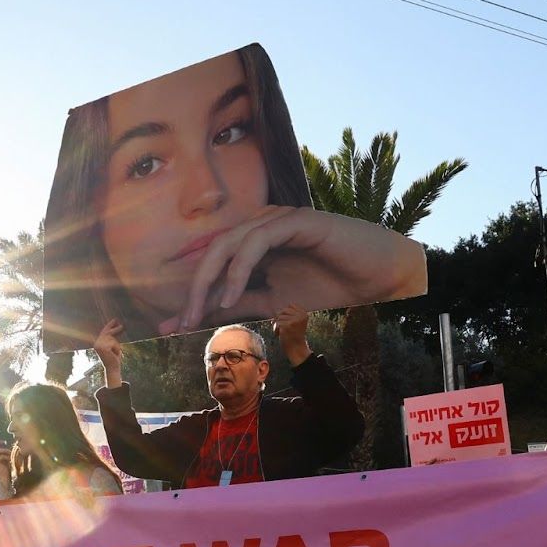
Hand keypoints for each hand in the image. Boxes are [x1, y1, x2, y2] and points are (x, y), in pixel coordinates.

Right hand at [0, 431, 12, 484]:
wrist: (4, 477)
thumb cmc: (5, 466)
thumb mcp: (3, 456)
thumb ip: (2, 449)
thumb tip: (4, 441)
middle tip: (4, 441)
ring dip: (5, 450)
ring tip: (11, 453)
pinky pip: (0, 456)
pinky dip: (6, 456)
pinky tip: (10, 459)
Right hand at [92, 319, 124, 386]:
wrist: (112, 369)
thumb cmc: (114, 359)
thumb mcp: (114, 347)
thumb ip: (113, 338)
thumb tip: (118, 327)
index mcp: (97, 343)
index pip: (104, 331)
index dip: (110, 325)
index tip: (115, 320)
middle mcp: (97, 343)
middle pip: (107, 333)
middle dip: (115, 329)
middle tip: (122, 325)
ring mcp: (99, 345)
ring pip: (113, 339)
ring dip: (117, 346)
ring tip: (115, 353)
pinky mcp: (104, 348)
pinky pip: (114, 343)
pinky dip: (117, 348)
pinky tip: (114, 354)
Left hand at [163, 208, 426, 335]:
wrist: (377, 277)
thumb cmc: (330, 285)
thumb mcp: (275, 303)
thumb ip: (240, 303)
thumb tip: (200, 316)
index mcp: (254, 243)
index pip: (213, 265)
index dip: (191, 295)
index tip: (170, 327)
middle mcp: (261, 225)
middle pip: (213, 252)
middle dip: (194, 288)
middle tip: (182, 321)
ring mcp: (278, 219)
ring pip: (229, 243)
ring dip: (211, 280)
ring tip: (203, 313)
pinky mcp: (296, 219)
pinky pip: (256, 240)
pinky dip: (239, 268)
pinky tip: (231, 295)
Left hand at [272, 304, 311, 366]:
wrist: (296, 349)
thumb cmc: (294, 337)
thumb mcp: (297, 323)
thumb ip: (291, 315)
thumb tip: (277, 311)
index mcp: (304, 314)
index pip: (291, 306)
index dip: (285, 313)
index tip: (285, 321)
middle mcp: (300, 316)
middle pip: (283, 311)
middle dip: (279, 318)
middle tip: (279, 327)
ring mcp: (294, 321)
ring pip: (278, 317)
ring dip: (276, 325)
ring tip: (280, 332)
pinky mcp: (287, 326)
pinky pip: (276, 323)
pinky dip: (275, 329)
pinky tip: (278, 335)